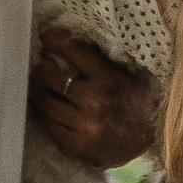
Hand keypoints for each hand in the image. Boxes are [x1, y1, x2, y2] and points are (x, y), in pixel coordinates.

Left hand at [31, 27, 158, 165]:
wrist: (144, 143)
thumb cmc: (134, 104)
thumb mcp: (123, 76)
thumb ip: (98, 60)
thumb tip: (65, 39)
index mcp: (109, 80)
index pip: (74, 52)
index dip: (55, 41)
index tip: (46, 37)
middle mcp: (95, 102)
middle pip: (53, 78)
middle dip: (43, 68)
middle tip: (41, 65)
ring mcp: (85, 126)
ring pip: (47, 103)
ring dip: (39, 92)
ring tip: (40, 86)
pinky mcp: (76, 145)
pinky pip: (49, 125)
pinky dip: (44, 114)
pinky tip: (46, 108)